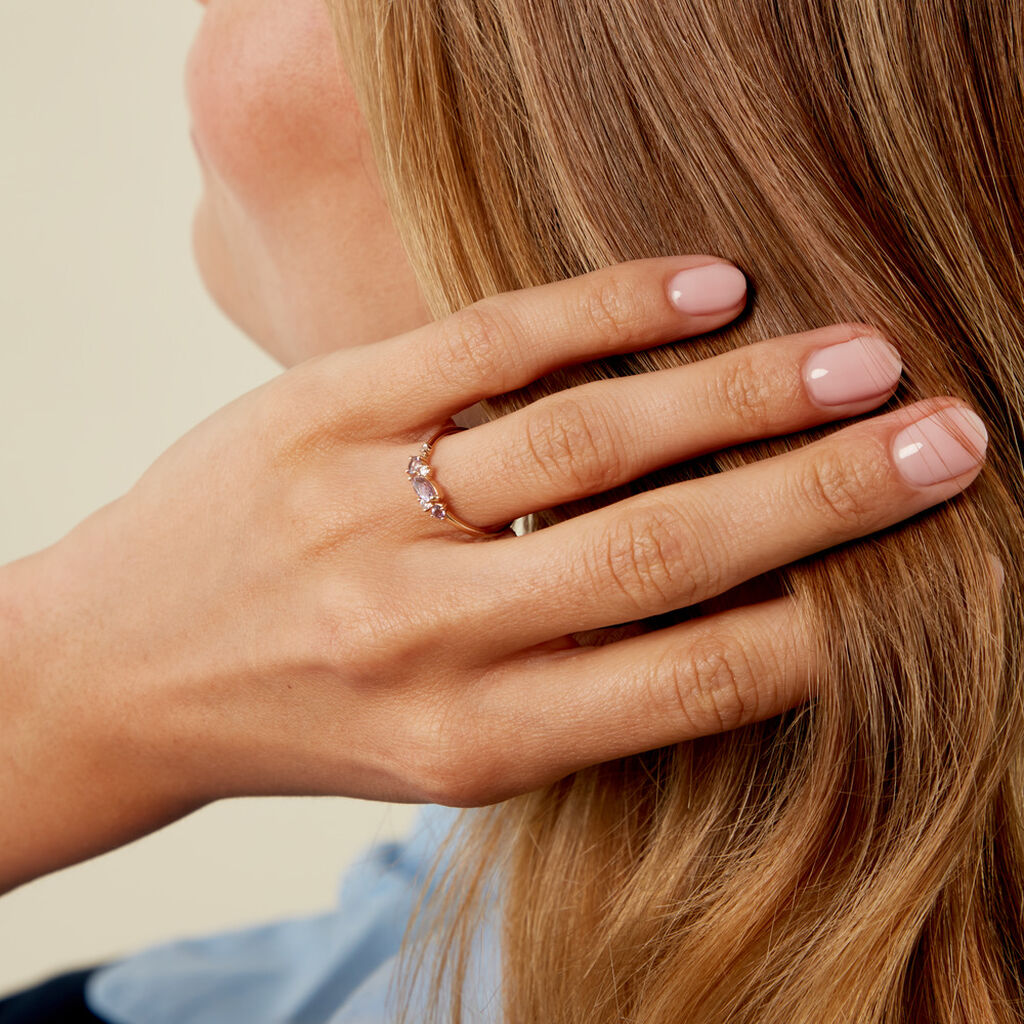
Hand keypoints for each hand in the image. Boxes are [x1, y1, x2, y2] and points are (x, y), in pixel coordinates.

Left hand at [1, 256, 987, 887]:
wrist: (124, 669)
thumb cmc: (309, 718)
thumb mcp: (445, 748)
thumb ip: (580, 692)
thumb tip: (744, 607)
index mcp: (472, 741)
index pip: (689, 684)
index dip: (819, 621)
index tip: (909, 562)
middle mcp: (427, 637)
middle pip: (663, 551)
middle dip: (826, 495)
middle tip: (947, 437)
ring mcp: (366, 512)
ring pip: (588, 437)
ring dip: (741, 394)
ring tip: (857, 359)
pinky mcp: (319, 410)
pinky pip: (489, 345)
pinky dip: (610, 310)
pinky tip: (709, 291)